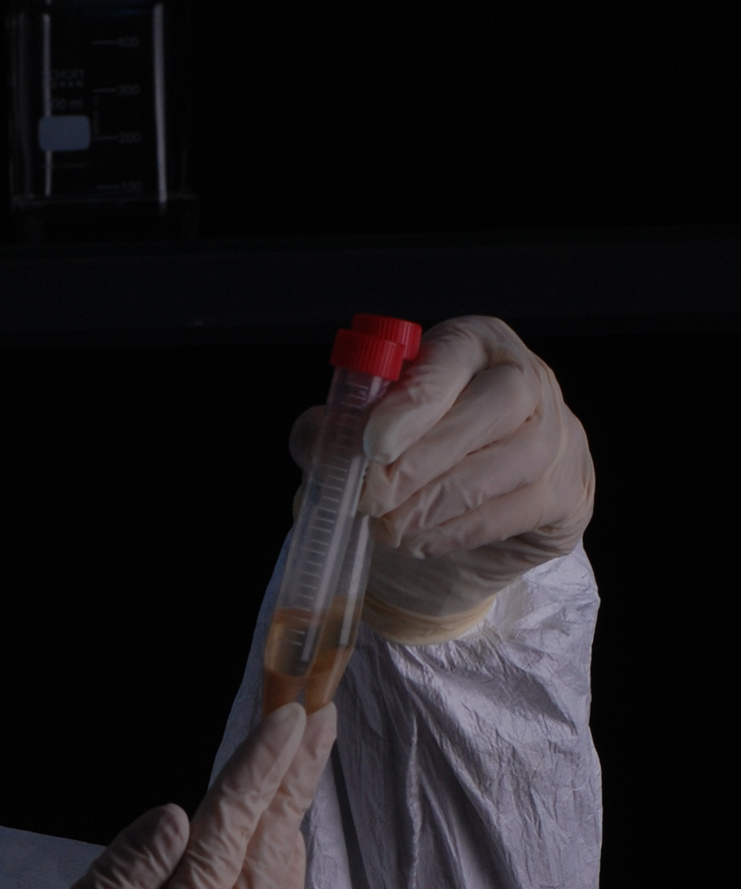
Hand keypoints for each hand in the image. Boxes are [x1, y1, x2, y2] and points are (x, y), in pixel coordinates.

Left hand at [291, 315, 594, 640]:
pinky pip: (520, 509)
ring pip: (512, 461)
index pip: (456, 355)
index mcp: (473, 346)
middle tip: (372, 499)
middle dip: (425, 458)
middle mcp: (528, 379)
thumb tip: (320, 436)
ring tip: (388, 528)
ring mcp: (559, 435)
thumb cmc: (404, 470)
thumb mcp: (356, 444)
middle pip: (497, 404)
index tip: (373, 443)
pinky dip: (461, 531)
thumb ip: (334, 431)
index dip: (416, 399)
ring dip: (438, 502)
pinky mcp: (568, 492)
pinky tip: (421, 541)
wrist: (449, 535)